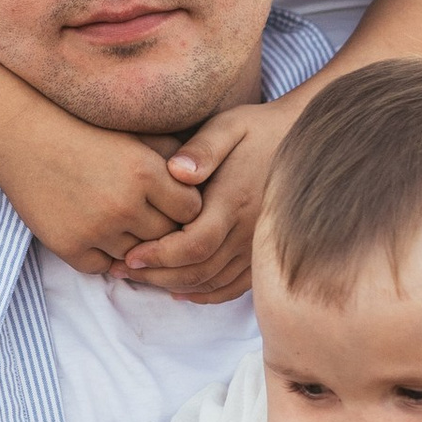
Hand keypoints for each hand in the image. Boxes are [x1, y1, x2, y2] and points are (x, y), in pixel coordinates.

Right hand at [0, 107, 201, 275]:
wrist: (24, 136)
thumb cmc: (85, 130)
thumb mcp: (134, 134)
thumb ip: (173, 156)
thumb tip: (206, 182)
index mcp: (146, 173)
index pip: (191, 211)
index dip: (185, 208)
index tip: (174, 201)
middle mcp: (124, 205)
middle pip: (168, 238)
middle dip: (164, 229)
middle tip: (155, 220)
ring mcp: (96, 230)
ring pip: (138, 257)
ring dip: (136, 246)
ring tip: (127, 227)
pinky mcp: (70, 247)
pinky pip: (104, 267)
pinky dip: (105, 256)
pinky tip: (100, 235)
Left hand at [117, 101, 283, 302]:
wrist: (300, 143)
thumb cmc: (258, 131)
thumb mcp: (229, 127)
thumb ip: (203, 149)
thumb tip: (176, 171)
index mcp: (234, 201)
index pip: (194, 244)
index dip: (159, 256)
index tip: (129, 256)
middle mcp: (249, 231)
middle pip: (199, 270)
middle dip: (157, 275)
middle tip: (121, 270)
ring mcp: (258, 246)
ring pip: (214, 282)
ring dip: (175, 285)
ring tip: (141, 278)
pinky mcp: (263, 253)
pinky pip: (235, 287)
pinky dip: (206, 294)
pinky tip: (182, 289)